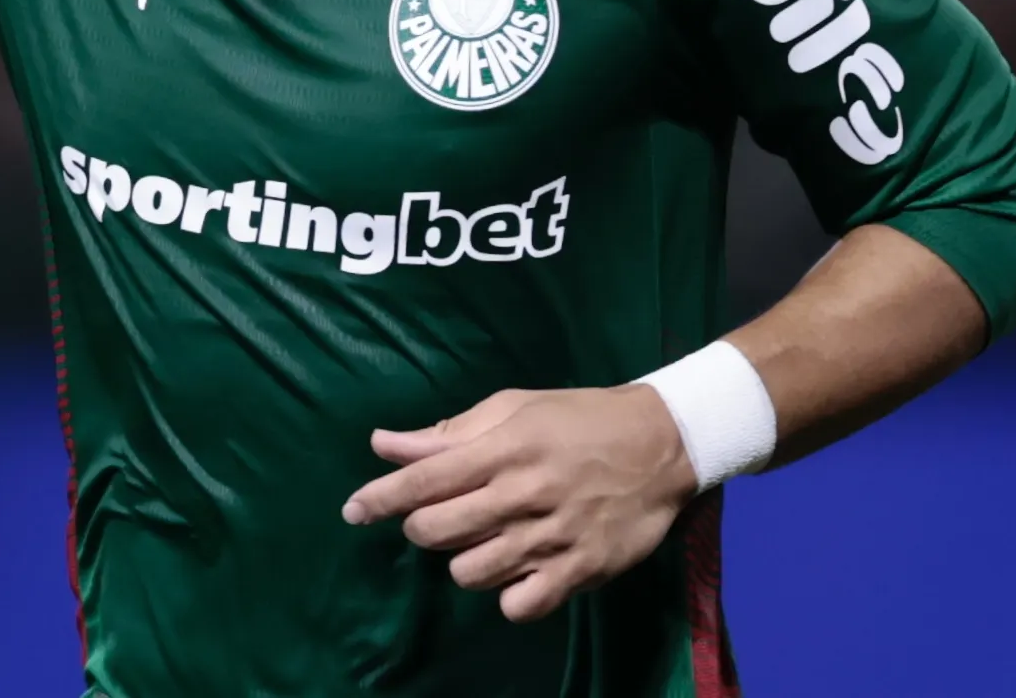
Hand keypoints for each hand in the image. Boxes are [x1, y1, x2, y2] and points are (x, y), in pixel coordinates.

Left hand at [340, 386, 697, 622]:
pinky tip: (516, 571)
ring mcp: (552, 538)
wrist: (663, 444)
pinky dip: (508, 595)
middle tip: (437, 516)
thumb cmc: (578, 418)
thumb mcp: (514, 408)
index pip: (423, 480)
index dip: (379, 498)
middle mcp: (522, 495)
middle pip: (436, 532)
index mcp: (503, 449)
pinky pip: (520, 606)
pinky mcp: (581, 571)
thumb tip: (383, 445)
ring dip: (464, 559)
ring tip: (484, 538)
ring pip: (471, 572)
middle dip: (421, 528)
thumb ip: (448, 433)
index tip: (352, 511)